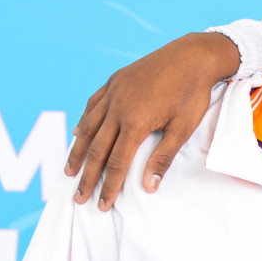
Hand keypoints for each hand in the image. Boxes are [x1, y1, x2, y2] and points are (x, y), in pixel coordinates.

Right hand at [64, 32, 240, 209]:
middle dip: (87, 177)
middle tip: (78, 198)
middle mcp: (117, 107)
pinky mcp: (115, 81)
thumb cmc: (191, 94)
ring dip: (78, 152)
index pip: (116, 163)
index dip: (107, 186)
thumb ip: (162, 158)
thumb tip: (149, 187)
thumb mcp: (182, 129)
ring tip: (69, 171)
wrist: (193, 55)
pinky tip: (79, 133)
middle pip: (96, 149)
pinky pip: (93, 105)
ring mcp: (113, 92)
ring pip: (88, 127)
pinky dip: (84, 122)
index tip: (101, 205)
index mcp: (135, 122)